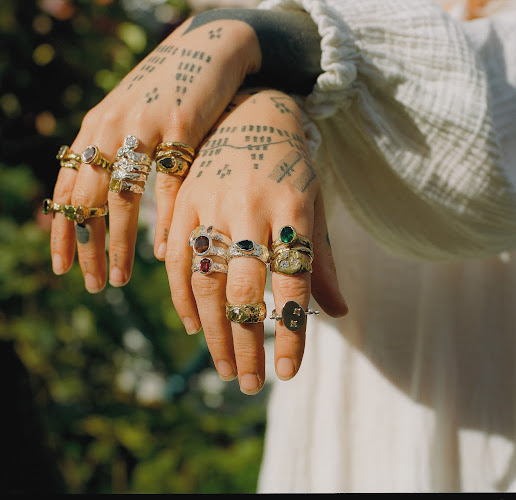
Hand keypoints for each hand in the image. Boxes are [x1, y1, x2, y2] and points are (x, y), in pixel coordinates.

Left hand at [49, 15, 259, 291]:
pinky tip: (163, 252)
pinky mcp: (181, 127)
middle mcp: (111, 128)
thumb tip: (102, 206)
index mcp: (94, 128)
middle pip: (86, 199)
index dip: (61, 230)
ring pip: (120, 198)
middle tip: (92, 284)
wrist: (206, 49)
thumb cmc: (167, 91)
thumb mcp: (129, 118)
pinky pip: (167, 185)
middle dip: (85, 246)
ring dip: (116, 244)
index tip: (62, 268)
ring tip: (118, 278)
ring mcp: (144, 127)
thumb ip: (113, 154)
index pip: (66, 187)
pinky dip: (163, 222)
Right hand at [164, 88, 347, 393]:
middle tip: (247, 385)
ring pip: (206, 280)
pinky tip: (193, 327)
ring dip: (213, 331)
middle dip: (247, 344)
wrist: (252, 110)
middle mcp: (251, 207)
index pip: (293, 284)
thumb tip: (340, 313)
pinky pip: (175, 258)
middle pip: (245, 290)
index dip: (291, 333)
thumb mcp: (315, 206)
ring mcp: (212, 201)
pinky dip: (181, 297)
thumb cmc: (292, 166)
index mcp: (294, 208)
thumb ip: (321, 260)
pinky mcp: (184, 199)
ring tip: (223, 368)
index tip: (287, 374)